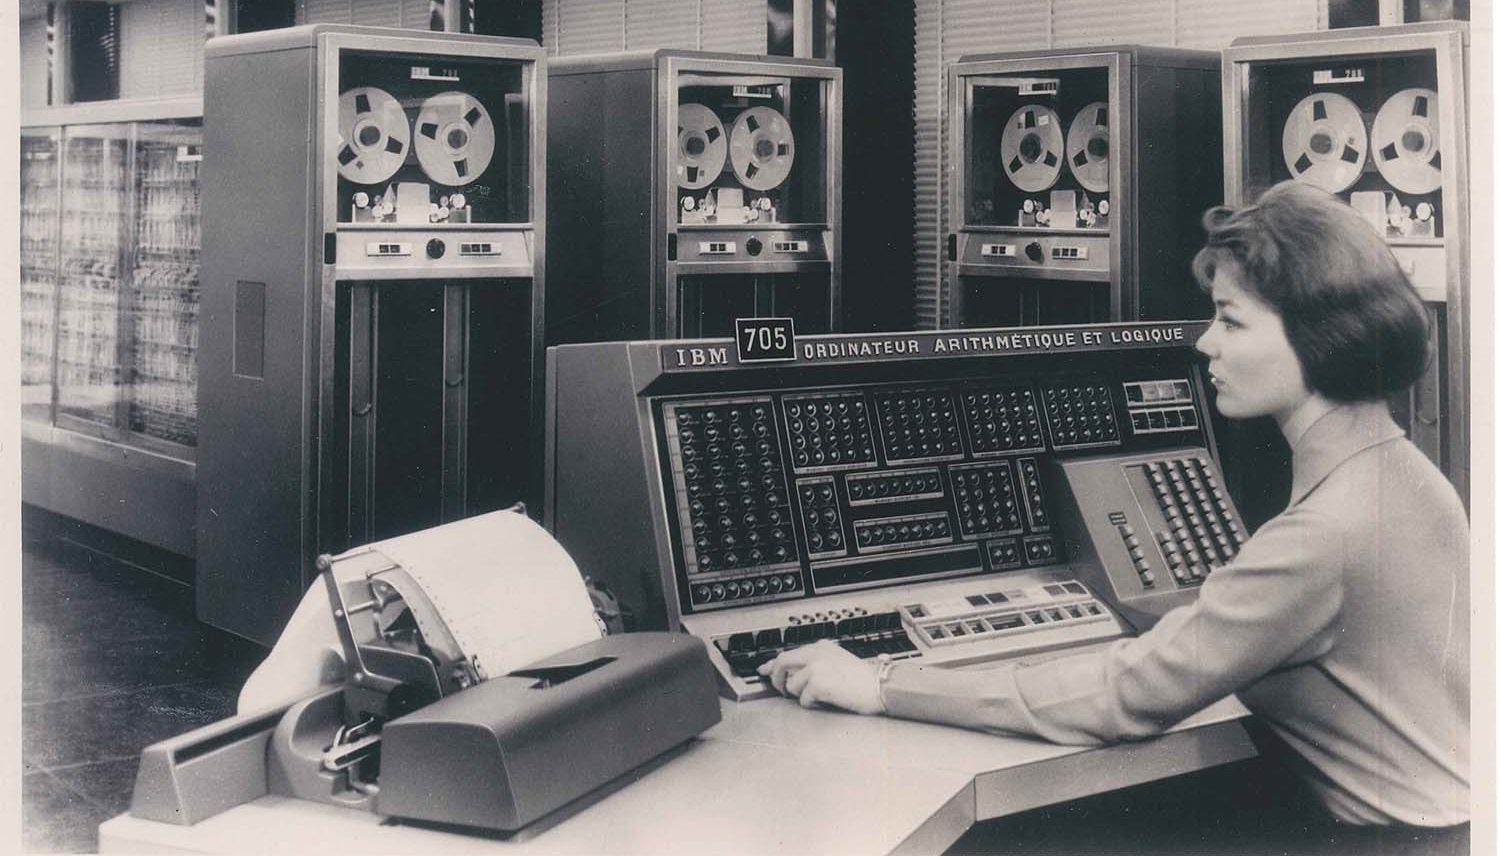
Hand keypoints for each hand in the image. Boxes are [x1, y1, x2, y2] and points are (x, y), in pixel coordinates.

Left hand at [757, 640, 884, 714]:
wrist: (880, 687)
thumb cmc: (862, 680)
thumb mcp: (836, 662)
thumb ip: (812, 663)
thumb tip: (787, 672)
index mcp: (820, 646)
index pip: (787, 653)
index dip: (771, 663)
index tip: (763, 670)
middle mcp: (815, 653)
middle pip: (781, 664)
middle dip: (777, 679)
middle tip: (784, 691)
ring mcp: (816, 666)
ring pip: (792, 686)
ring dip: (803, 695)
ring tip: (823, 694)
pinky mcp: (818, 682)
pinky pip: (804, 700)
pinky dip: (814, 704)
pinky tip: (829, 699)